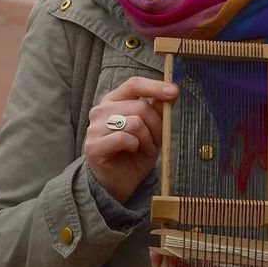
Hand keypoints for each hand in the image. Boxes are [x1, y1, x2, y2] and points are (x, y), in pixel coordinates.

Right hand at [84, 77, 177, 201]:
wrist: (121, 182)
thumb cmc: (136, 153)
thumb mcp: (153, 128)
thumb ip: (158, 109)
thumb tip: (172, 91)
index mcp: (114, 100)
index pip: (134, 84)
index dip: (155, 87)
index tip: (174, 92)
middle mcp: (101, 110)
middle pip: (140, 106)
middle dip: (157, 125)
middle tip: (158, 141)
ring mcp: (94, 127)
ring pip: (134, 123)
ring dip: (148, 139)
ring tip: (146, 149)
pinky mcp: (93, 146)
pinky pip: (124, 138)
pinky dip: (135, 146)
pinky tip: (133, 151)